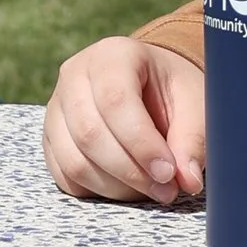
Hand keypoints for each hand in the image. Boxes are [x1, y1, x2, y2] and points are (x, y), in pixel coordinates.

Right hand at [44, 37, 205, 206]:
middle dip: (131, 171)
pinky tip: (127, 188)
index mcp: (112, 55)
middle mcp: (75, 76)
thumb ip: (192, 140)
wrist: (150, 86)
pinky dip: (97, 191)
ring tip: (151, 190)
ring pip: (73, 160)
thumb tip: (187, 180)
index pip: (115, 100)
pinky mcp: (51, 138)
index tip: (169, 172)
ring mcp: (56, 108)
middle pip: (89, 133)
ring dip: (115, 187)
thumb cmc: (172, 90)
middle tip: (167, 189)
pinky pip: (65, 175)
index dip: (141, 143)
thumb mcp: (196, 104)